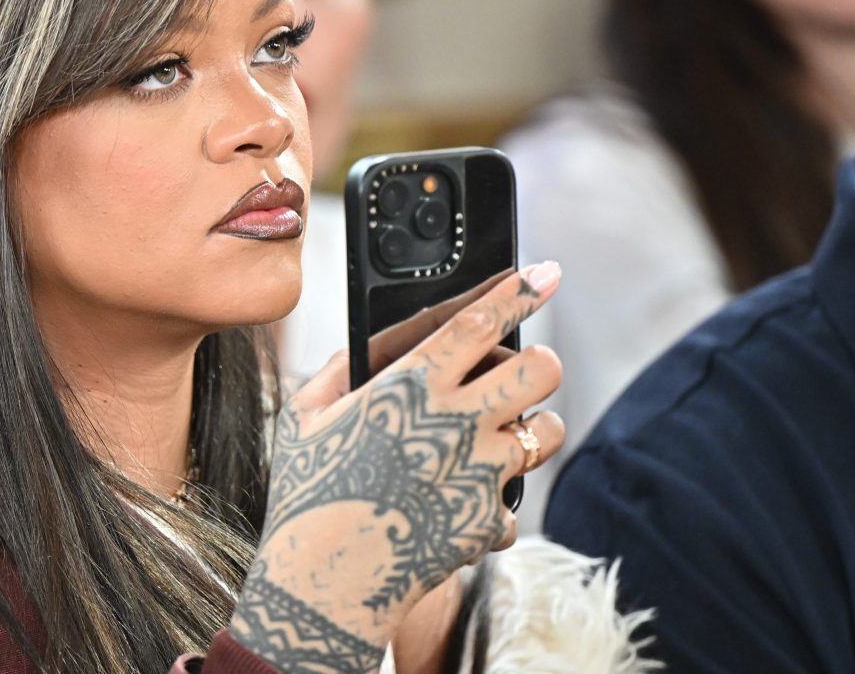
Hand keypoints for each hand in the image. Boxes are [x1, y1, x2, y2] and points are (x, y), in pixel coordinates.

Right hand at [231, 263, 564, 673]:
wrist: (323, 580)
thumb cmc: (305, 493)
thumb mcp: (304, 419)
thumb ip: (336, 374)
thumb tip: (358, 351)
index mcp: (410, 386)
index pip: (482, 322)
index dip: (521, 291)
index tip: (547, 274)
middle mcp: (454, 422)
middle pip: (540, 369)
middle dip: (541, 362)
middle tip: (526, 372)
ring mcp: (479, 472)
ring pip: (550, 431)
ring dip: (535, 429)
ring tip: (506, 439)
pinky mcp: (488, 519)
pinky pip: (516, 502)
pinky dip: (494, 504)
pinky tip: (460, 507)